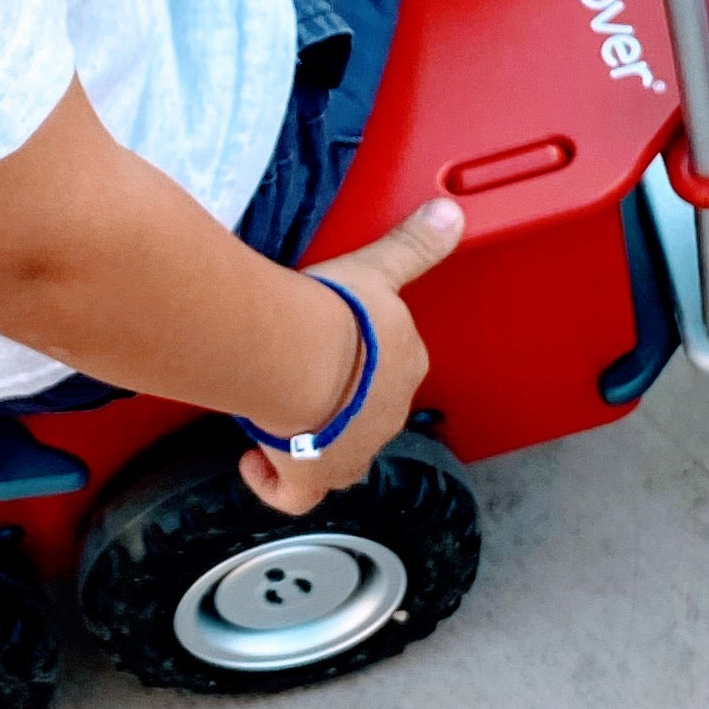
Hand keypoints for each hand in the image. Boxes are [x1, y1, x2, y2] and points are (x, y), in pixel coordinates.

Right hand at [241, 195, 464, 513]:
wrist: (299, 358)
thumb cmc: (337, 315)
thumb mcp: (378, 269)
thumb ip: (414, 245)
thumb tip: (453, 214)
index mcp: (404, 366)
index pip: (392, 366)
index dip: (364, 358)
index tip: (334, 343)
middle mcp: (385, 416)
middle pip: (367, 413)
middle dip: (340, 400)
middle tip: (300, 375)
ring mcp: (351, 453)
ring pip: (339, 454)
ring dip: (315, 440)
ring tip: (280, 416)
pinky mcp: (310, 479)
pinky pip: (294, 494)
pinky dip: (275, 483)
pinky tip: (255, 461)